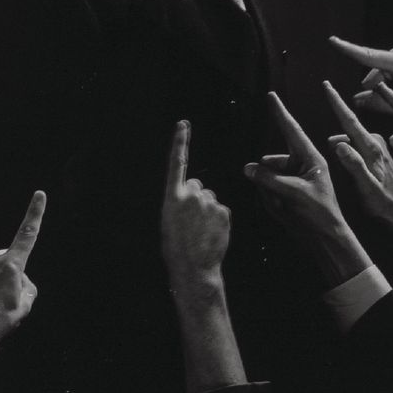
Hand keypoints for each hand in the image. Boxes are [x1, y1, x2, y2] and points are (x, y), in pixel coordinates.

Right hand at [161, 120, 230, 297]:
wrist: (193, 267)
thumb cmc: (177, 247)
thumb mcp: (168, 220)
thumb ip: (178, 202)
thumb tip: (188, 194)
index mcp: (172, 197)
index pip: (177, 163)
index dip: (180, 143)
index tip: (183, 125)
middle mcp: (191, 195)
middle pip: (198, 185)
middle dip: (197, 198)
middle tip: (192, 221)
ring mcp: (209, 202)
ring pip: (211, 199)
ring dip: (208, 210)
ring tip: (201, 230)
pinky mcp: (224, 210)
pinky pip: (221, 209)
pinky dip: (218, 219)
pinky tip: (211, 233)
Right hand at [245, 92, 372, 286]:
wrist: (327, 238)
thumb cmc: (320, 213)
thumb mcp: (294, 194)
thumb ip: (269, 179)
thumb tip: (248, 167)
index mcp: (311, 159)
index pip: (292, 130)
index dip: (280, 113)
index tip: (271, 95)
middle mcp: (303, 165)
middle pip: (273, 161)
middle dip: (271, 179)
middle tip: (280, 196)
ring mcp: (295, 179)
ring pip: (268, 177)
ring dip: (270, 192)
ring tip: (285, 207)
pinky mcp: (289, 192)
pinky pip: (268, 189)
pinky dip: (270, 199)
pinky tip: (282, 210)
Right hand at [322, 80, 392, 225]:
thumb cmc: (386, 203)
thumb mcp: (367, 188)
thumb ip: (354, 165)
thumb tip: (338, 144)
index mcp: (372, 148)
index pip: (350, 121)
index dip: (337, 102)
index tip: (327, 86)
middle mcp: (376, 143)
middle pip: (350, 125)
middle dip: (336, 110)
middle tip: (325, 90)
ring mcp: (378, 148)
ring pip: (353, 136)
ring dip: (341, 135)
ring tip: (329, 138)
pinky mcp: (379, 153)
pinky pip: (359, 143)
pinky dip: (348, 144)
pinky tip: (342, 149)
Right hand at [328, 36, 392, 130]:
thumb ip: (378, 103)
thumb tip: (356, 99)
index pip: (368, 55)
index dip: (348, 49)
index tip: (332, 40)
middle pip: (372, 76)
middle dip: (377, 92)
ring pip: (375, 79)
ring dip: (383, 92)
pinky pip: (381, 79)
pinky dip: (386, 89)